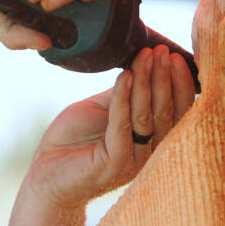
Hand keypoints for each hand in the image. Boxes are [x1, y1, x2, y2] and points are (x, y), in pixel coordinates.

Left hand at [23, 45, 195, 207]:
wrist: (45, 173)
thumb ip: (126, 94)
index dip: (179, 84)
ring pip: (147, 116)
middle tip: (163, 52)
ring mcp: (132, 160)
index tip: (174, 56)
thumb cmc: (74, 141)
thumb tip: (143, 63)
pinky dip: (124, 98)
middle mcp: (149, 154)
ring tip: (147, 56)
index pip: (175, 112)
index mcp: (152, 142)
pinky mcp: (113, 163)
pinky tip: (125, 75)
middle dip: (166, 78)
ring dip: (148, 82)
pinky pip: (122, 125)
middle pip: (166, 112)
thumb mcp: (104, 109)